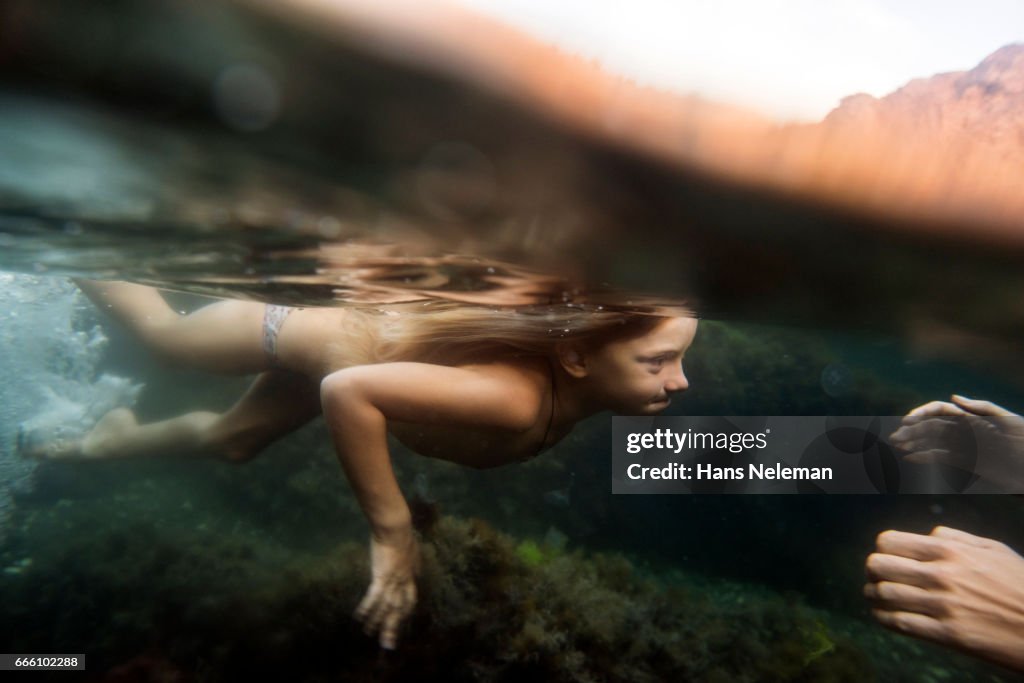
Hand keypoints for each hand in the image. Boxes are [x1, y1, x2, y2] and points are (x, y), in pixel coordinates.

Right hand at [355, 527, 419, 648]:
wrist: (396, 526)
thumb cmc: (402, 532)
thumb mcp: (411, 548)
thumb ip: (411, 558)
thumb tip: (414, 561)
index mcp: (411, 575)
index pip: (409, 599)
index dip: (405, 613)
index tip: (401, 624)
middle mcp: (404, 581)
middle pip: (400, 609)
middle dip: (394, 627)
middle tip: (389, 645)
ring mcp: (394, 581)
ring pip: (387, 607)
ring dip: (379, 623)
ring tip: (370, 635)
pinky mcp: (382, 577)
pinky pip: (374, 598)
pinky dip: (367, 609)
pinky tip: (359, 618)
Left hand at [865, 526, 1023, 671]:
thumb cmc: (1021, 585)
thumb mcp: (995, 551)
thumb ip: (958, 538)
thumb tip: (930, 534)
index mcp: (950, 551)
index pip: (890, 541)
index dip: (882, 548)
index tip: (887, 556)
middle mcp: (941, 575)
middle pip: (878, 565)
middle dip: (873, 570)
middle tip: (876, 576)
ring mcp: (942, 606)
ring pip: (884, 594)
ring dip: (873, 595)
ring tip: (875, 596)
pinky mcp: (947, 634)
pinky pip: (900, 623)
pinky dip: (884, 618)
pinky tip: (883, 616)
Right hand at [890, 395, 1023, 490]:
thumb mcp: (1008, 420)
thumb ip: (982, 408)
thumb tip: (954, 398)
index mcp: (971, 417)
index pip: (939, 411)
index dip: (921, 414)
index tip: (906, 421)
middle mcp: (964, 430)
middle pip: (931, 426)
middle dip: (911, 430)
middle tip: (895, 438)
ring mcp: (964, 446)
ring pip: (932, 442)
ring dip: (914, 443)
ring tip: (897, 447)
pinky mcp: (967, 462)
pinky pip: (941, 458)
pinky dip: (925, 457)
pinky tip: (910, 458)